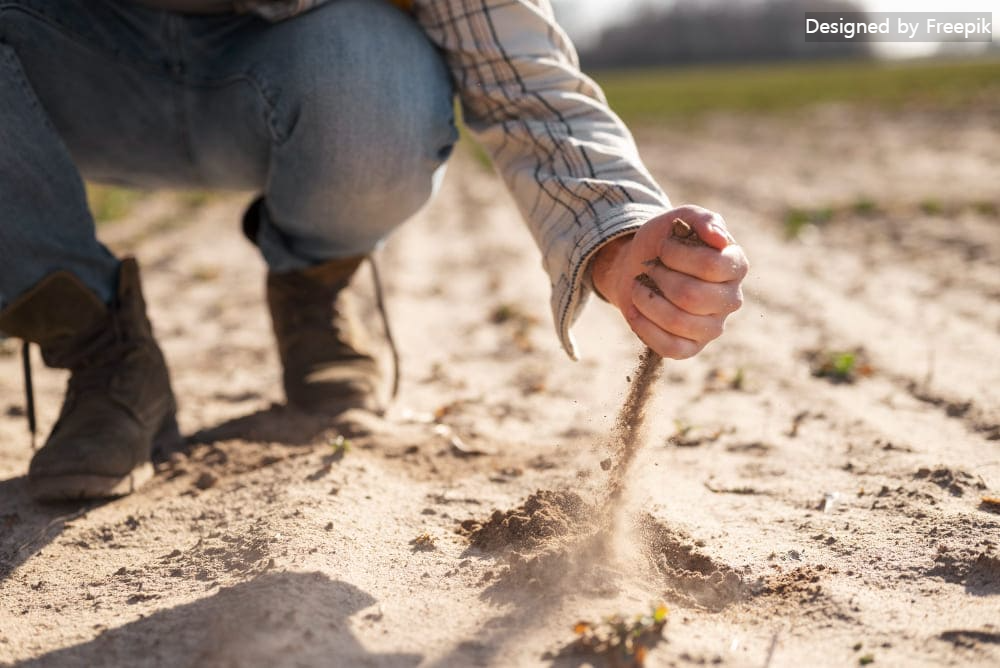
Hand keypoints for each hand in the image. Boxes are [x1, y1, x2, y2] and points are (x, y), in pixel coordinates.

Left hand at [591, 205, 747, 358]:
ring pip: (678, 322)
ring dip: (647, 301)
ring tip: (638, 286)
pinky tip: (635, 311)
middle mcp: (731, 299)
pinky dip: (645, 328)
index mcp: (736, 266)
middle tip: (649, 268)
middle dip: (659, 278)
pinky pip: (670, 348)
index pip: (711, 266)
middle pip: (691, 296)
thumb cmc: (664, 242)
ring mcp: (713, 327)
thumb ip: (703, 220)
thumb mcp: (680, 219)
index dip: (677, 255)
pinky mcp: (692, 347)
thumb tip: (720, 239)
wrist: (636, 266)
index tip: (663, 246)